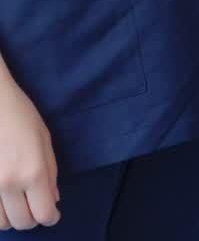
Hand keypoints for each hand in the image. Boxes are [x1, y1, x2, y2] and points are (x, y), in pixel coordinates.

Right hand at [0, 70, 59, 230]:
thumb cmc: (20, 115)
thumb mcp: (44, 139)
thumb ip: (50, 172)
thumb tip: (53, 199)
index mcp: (33, 171)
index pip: (44, 214)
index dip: (52, 217)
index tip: (52, 213)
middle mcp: (9, 184)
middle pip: (23, 223)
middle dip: (33, 218)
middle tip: (35, 205)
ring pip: (2, 224)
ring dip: (13, 217)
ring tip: (17, 202)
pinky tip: (3, 198)